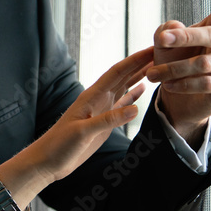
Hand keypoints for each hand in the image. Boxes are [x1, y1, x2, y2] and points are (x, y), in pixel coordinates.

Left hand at [32, 47, 152, 182]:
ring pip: (124, 87)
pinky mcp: (104, 122)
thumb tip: (135, 108)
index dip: (135, 60)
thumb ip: (108, 120)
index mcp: (91, 97)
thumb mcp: (83, 133)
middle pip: (123, 76)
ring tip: (157, 65)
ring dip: (139, 75)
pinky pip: (122, 104)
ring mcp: (102, 110)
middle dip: (141, 63)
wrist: (48, 161)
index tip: (152, 49)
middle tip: (162, 52)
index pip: (117, 72)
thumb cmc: (60, 145)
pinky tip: (143, 88)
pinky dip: (133, 95)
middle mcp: (98, 99)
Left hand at [147, 0, 210, 140]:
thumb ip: (166, 31)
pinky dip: (184, 84)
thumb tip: (176, 28)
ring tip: (153, 75)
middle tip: (160, 41)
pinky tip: (170, 86)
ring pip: (204, 63)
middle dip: (184, 38)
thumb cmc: (171, 62)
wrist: (174, 96)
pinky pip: (207, 82)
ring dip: (174, 69)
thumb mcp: (163, 44)